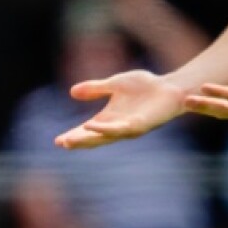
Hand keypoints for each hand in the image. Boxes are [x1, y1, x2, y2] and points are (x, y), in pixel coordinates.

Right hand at [53, 69, 186, 149]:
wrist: (169, 87)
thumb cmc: (145, 86)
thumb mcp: (114, 84)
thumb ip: (95, 89)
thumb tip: (72, 92)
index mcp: (109, 119)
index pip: (87, 131)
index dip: (74, 135)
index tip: (58, 141)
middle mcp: (117, 126)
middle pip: (94, 138)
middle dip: (78, 142)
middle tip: (61, 144)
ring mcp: (128, 128)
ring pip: (104, 137)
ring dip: (87, 139)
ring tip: (70, 140)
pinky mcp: (140, 125)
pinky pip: (120, 129)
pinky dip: (104, 129)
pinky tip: (92, 125)